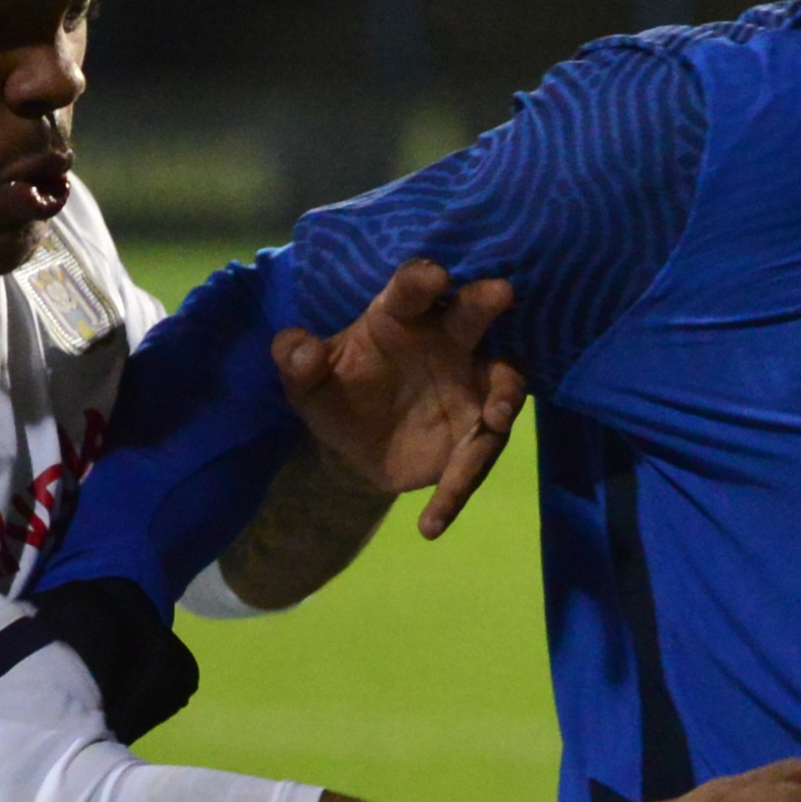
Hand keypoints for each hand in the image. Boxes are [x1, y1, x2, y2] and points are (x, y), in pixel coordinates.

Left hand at [269, 259, 526, 539]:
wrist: (353, 448)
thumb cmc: (334, 393)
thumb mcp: (305, 383)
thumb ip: (295, 361)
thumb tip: (299, 352)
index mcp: (400, 318)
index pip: (411, 290)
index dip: (421, 280)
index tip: (432, 277)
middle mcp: (446, 343)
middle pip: (471, 317)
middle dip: (485, 302)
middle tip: (500, 292)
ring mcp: (469, 388)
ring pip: (501, 384)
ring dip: (505, 396)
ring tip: (497, 417)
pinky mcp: (475, 437)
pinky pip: (476, 461)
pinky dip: (457, 491)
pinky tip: (431, 524)